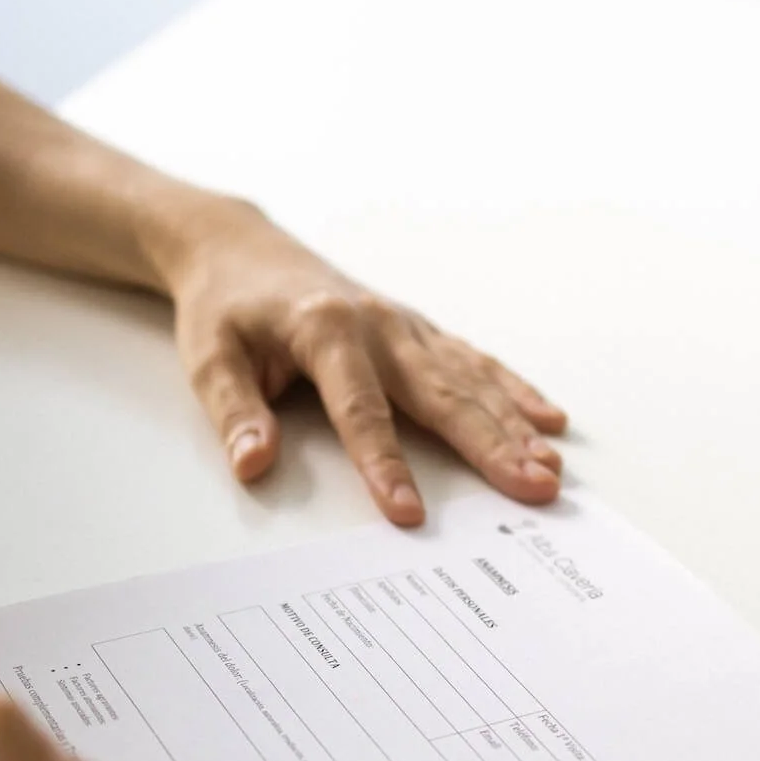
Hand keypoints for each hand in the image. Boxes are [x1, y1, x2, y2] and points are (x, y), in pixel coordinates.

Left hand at [167, 203, 567, 525]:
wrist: (241, 249)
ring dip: (514, 426)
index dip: (384, 463)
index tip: (407, 511)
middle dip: (491, 446)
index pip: (360, 410)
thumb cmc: (226, 307)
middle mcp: (378, 325)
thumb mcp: (210, 358)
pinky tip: (547, 419)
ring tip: (549, 467)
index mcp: (325, 329)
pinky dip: (514, 391)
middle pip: (442, 395)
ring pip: (470, 380)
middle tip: (532, 487)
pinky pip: (475, 362)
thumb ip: (235, 413)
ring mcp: (405, 326)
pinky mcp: (418, 330)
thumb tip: (254, 463)